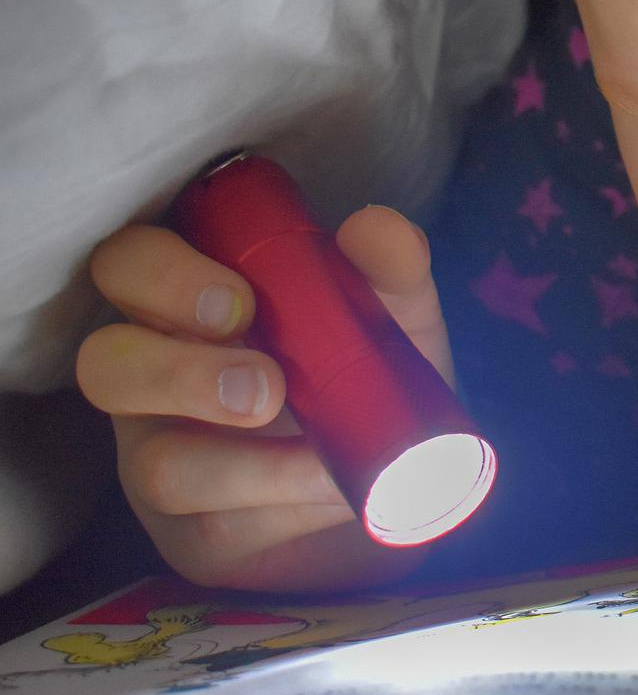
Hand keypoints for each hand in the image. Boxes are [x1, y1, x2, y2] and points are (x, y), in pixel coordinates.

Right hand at [77, 205, 452, 590]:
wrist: (406, 485)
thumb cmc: (373, 379)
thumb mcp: (396, 318)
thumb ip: (390, 268)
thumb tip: (375, 228)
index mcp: (190, 307)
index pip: (127, 266)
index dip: (161, 277)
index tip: (242, 301)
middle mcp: (158, 379)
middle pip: (105, 365)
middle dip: (177, 372)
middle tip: (268, 385)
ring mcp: (165, 461)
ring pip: (155, 465)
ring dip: (245, 463)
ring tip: (320, 455)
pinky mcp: (194, 536)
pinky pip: (213, 526)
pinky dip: (283, 506)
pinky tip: (332, 491)